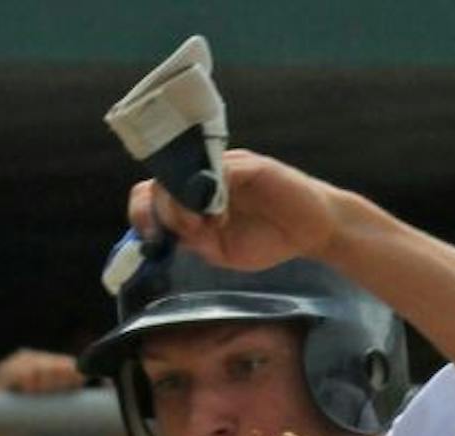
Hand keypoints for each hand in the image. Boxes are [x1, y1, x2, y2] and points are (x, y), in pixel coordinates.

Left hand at [128, 151, 338, 272]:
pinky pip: (217, 171)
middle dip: (165, 213)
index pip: (151, 195)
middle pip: (160, 183)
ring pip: (183, 174)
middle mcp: (203, 177)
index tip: (152, 240)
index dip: (143, 215)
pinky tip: (221, 217)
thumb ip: (193, 242)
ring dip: (184, 205)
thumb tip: (164, 237)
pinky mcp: (247, 165)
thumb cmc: (266, 239)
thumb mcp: (220, 251)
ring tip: (205, 227)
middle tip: (190, 233)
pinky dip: (212, 196)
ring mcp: (224, 168)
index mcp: (192, 198)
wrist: (311, 231)